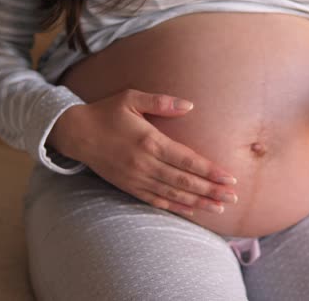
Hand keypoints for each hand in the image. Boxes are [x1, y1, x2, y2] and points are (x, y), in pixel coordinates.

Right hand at [47, 89, 238, 216]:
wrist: (75, 133)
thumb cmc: (106, 112)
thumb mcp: (131, 98)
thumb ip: (161, 102)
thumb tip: (189, 105)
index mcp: (149, 141)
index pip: (187, 160)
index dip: (210, 170)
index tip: (230, 177)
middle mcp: (145, 163)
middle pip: (184, 181)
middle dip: (211, 190)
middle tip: (233, 196)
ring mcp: (137, 178)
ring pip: (173, 194)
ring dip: (198, 201)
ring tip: (220, 206)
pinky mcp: (129, 186)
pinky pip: (156, 200)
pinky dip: (176, 206)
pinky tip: (192, 210)